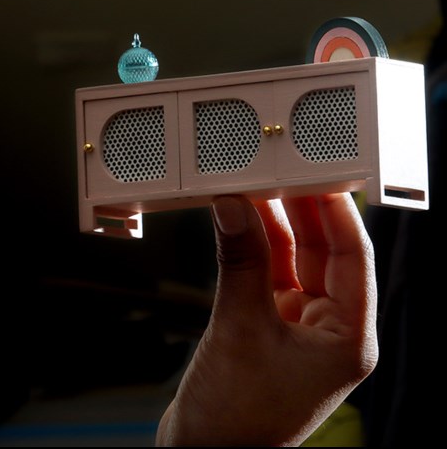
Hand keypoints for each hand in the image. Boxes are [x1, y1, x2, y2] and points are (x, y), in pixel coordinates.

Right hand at [156, 194, 377, 445]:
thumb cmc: (236, 418)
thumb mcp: (240, 329)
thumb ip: (240, 262)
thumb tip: (236, 207)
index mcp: (349, 338)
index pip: (352, 257)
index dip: (336, 210)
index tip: (317, 170)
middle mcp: (330, 331)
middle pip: (322, 254)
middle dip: (300, 210)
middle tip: (276, 169)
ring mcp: (298, 331)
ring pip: (291, 263)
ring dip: (270, 227)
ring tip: (250, 187)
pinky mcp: (266, 330)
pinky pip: (264, 278)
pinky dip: (250, 251)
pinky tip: (236, 223)